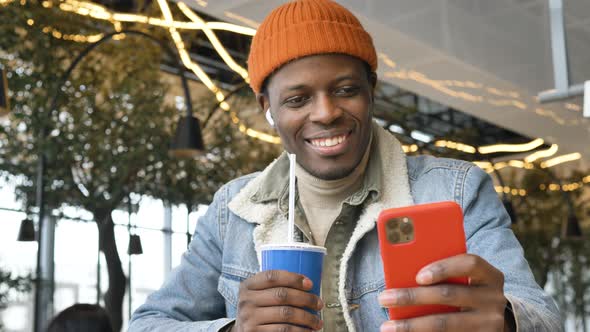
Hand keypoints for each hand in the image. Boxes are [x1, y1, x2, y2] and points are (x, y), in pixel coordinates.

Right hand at [231, 269, 323, 331]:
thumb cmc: (257, 311)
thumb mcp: (258, 295)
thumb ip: (274, 288)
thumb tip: (307, 285)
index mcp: (248, 286)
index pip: (272, 276)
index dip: (293, 278)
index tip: (310, 284)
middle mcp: (246, 301)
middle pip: (282, 295)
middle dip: (306, 299)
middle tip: (319, 304)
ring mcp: (249, 318)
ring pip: (286, 314)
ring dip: (307, 318)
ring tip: (317, 321)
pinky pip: (283, 331)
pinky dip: (300, 331)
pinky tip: (308, 331)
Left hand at [378, 254, 507, 331]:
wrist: (495, 321)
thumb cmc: (467, 290)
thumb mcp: (463, 279)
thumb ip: (442, 273)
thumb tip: (401, 274)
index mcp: (489, 274)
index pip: (469, 263)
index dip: (443, 268)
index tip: (417, 276)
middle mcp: (493, 298)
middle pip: (450, 295)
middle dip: (412, 297)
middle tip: (384, 298)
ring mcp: (490, 323)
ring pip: (445, 324)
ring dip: (412, 325)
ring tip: (387, 326)